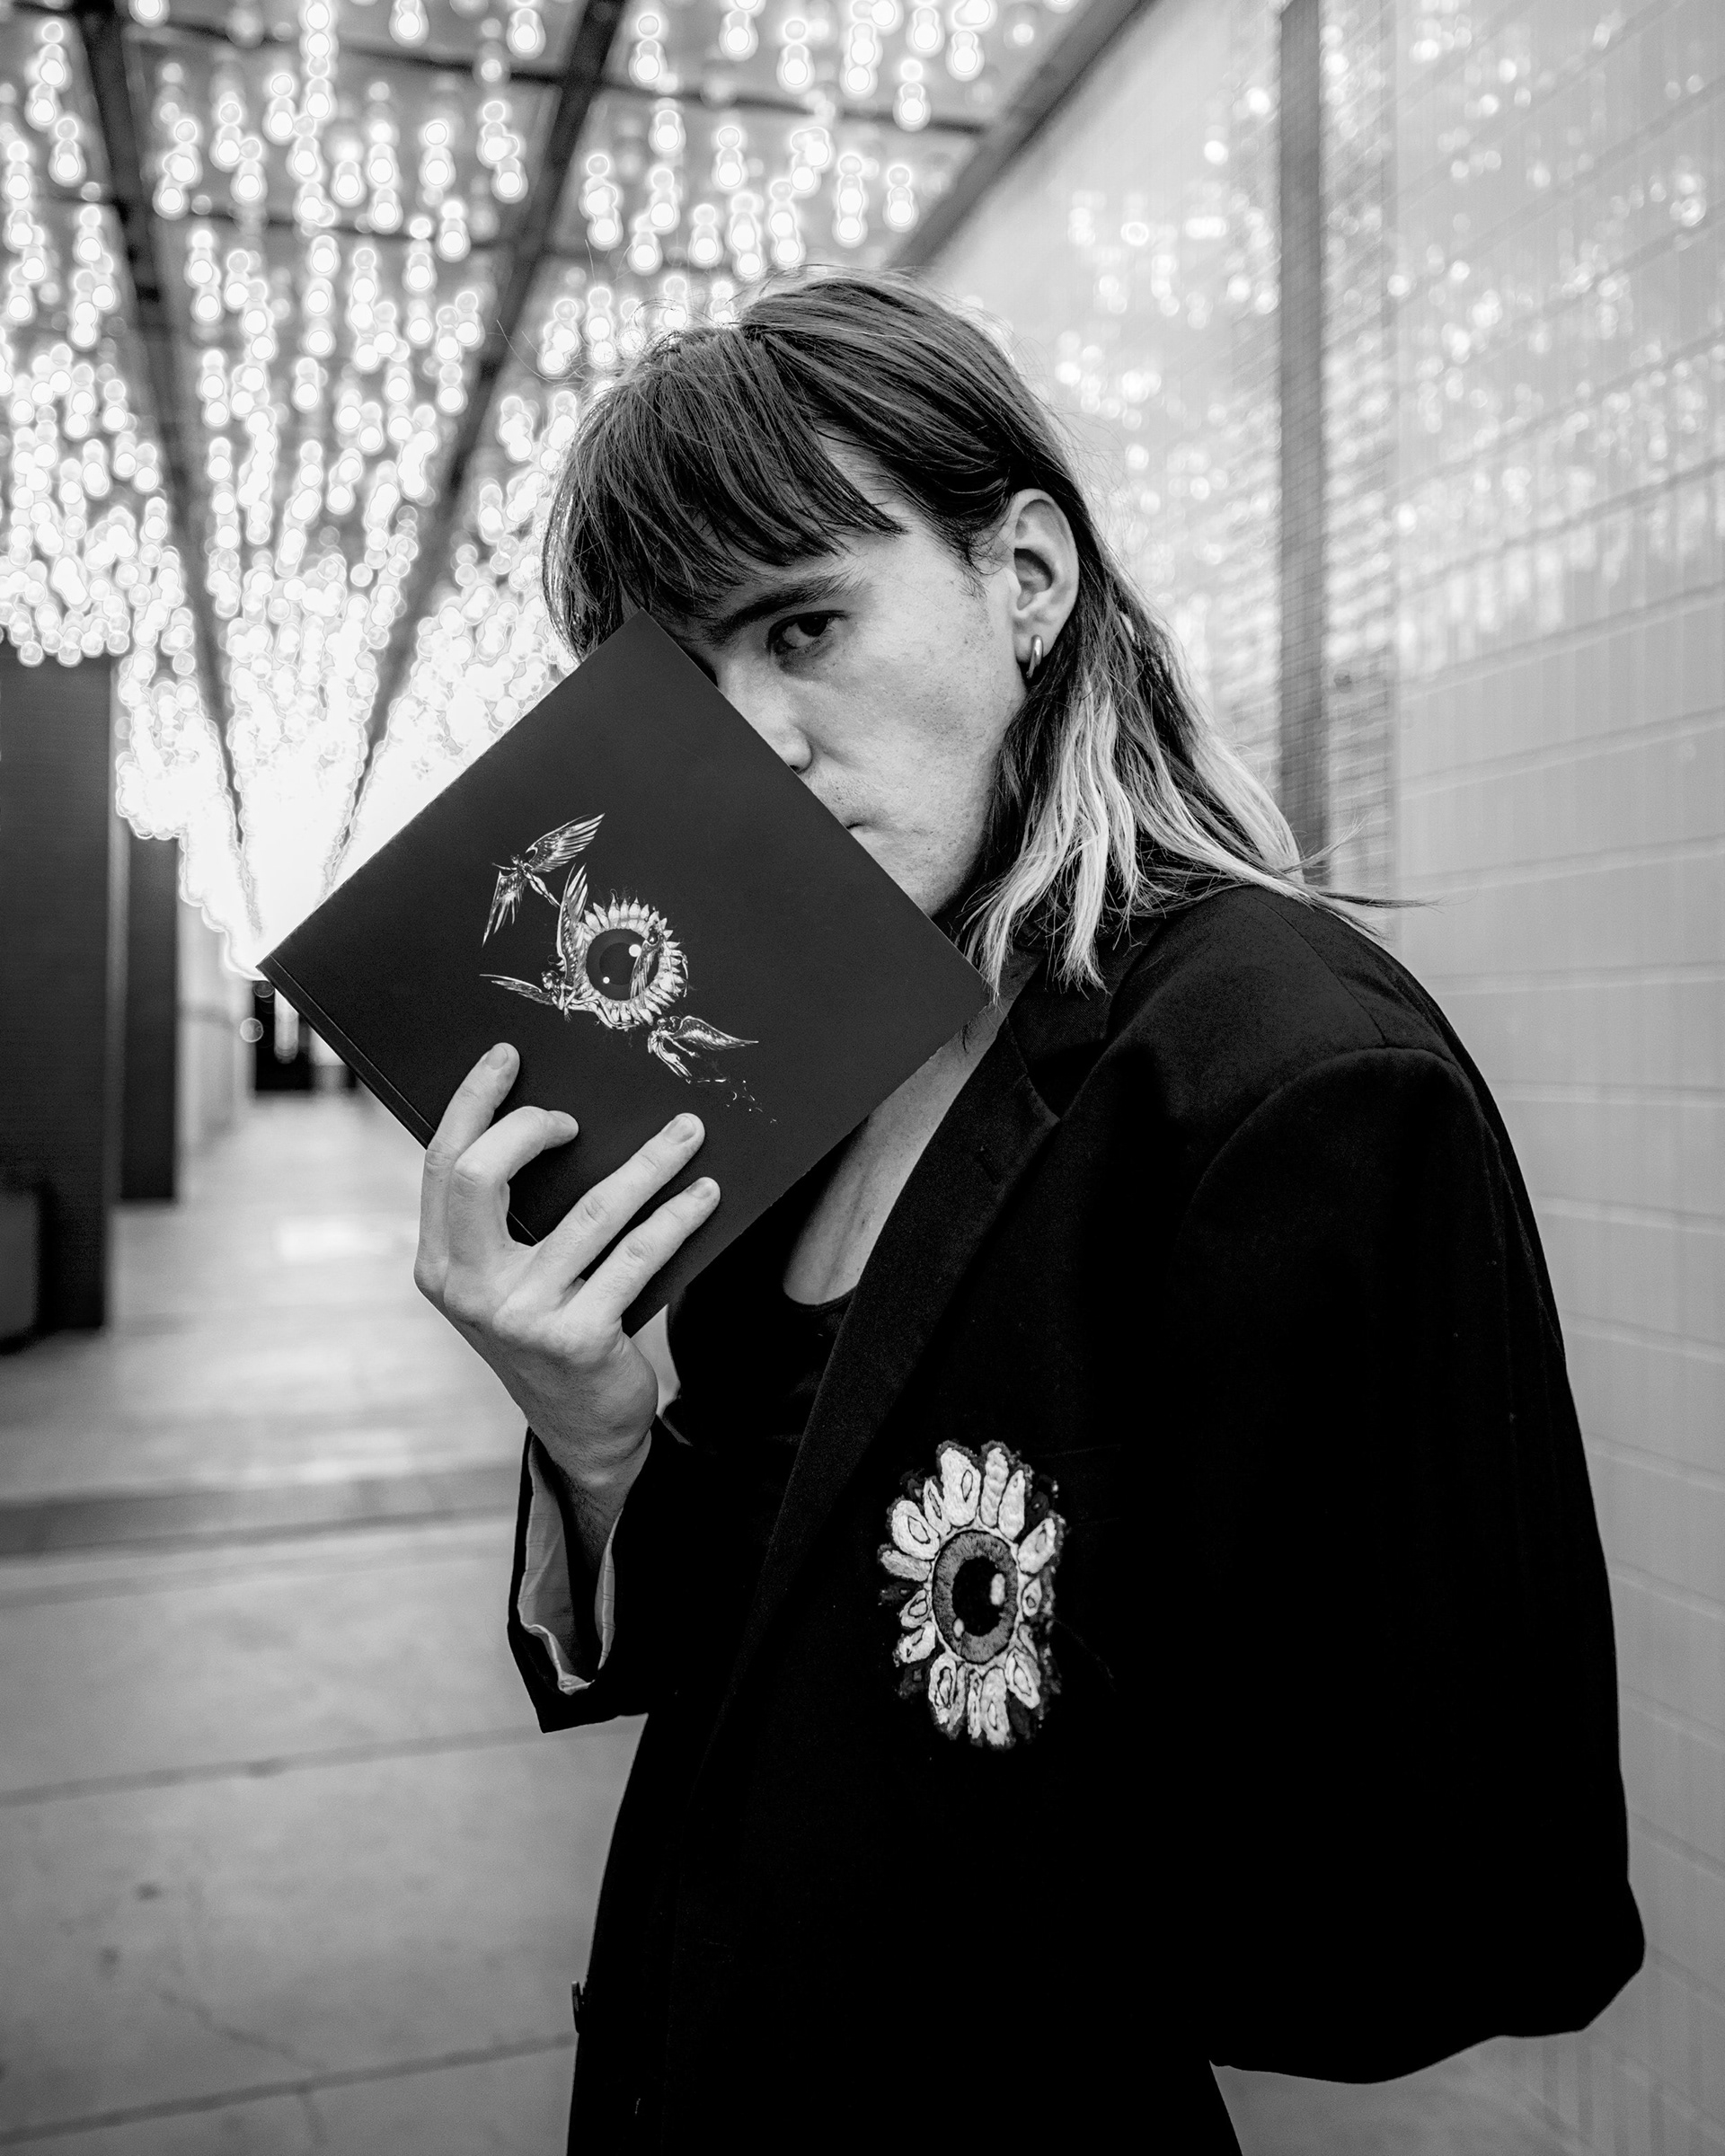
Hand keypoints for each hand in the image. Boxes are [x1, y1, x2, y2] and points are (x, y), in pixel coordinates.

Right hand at [415, 1043, 719, 1518]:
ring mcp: (522, 1316)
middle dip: (530, 1126)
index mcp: (440, 1265)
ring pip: (590, 1212)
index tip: (507, 1055)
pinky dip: (677, 1217)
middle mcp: (469, 1290)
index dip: (472, 1102)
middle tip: (578, 1117)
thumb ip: (503, 1219)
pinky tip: (703, 1193)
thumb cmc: (548, 1329)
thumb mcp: (505, 1279)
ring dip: (647, 1164)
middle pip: (481, 1175)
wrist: (582, 1429)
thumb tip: (551, 1120)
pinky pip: (638, 1257)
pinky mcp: (578, 1339)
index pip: (443, 1165)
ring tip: (687, 1132)